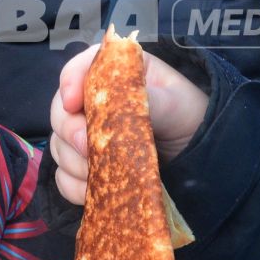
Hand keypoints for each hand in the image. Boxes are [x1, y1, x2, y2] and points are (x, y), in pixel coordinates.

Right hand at [48, 43, 208, 205]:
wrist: (201, 156)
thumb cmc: (188, 118)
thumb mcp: (175, 104)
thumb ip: (145, 100)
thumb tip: (114, 105)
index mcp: (113, 73)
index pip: (79, 67)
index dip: (69, 82)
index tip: (73, 103)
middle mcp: (93, 101)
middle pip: (60, 110)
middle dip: (70, 130)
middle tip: (87, 147)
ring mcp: (86, 135)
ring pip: (58, 145)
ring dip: (73, 162)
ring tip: (99, 173)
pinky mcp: (85, 166)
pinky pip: (63, 177)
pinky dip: (73, 185)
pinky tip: (92, 191)